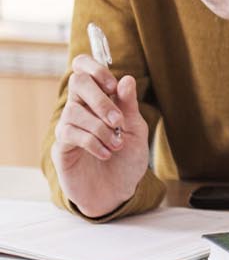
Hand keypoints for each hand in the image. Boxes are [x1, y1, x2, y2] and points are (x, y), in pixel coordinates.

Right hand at [50, 54, 150, 217]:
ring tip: (117, 144)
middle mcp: (79, 109)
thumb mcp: (136, 130)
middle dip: (100, 100)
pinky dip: (92, 142)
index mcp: (98, 100)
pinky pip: (70, 134)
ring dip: (101, 128)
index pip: (83, 69)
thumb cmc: (127, 158)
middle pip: (77, 83)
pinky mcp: (61, 148)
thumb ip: (129, 106)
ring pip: (74, 111)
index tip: (112, 85)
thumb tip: (126, 79)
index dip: (94, 68)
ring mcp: (67, 127)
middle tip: (118, 121)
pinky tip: (106, 152)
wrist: (118, 191)